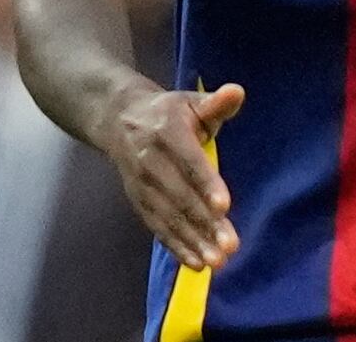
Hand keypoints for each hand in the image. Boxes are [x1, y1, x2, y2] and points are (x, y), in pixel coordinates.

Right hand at [100, 82, 244, 270]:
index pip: (190, 161)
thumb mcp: (191, 100)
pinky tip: (196, 262)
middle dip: (205, 223)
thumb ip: (216, 103)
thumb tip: (237, 92)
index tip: (225, 206)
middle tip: (230, 245)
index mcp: (167, 131)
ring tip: (217, 260)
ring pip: (169, 216)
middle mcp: (150, 161)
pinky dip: (176, 246)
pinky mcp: (138, 202)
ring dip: (193, 241)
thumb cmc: (168, 112)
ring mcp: (141, 184)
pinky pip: (157, 227)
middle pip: (180, 196)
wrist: (118, 120)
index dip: (206, 184)